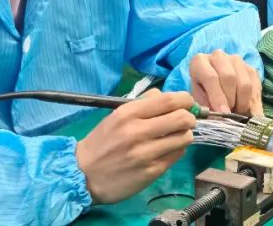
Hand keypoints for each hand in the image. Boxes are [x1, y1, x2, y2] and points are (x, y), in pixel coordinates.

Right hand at [75, 89, 196, 203]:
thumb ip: (144, 103)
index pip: (169, 100)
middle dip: (190, 117)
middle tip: (186, 120)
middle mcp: (137, 132)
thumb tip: (171, 97)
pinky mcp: (151, 172)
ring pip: (184, 138)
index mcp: (128, 113)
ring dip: (185, 135)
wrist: (82, 175)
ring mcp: (145, 154)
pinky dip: (177, 150)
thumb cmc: (102, 142)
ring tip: (176, 137)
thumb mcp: (117, 115)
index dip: (186, 99)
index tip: (187, 102)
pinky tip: (167, 150)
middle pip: (182, 118)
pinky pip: (177, 155)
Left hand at [189, 50, 262, 115]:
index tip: (223, 114)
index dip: (218, 97)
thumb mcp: (199, 101)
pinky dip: (253, 103)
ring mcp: (236, 60)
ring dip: (243, 103)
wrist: (214, 87)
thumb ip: (206, 108)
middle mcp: (219, 56)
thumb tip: (218, 121)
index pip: (211, 77)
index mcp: (200, 61)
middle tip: (230, 116)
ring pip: (245, 83)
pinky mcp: (250, 68)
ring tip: (237, 114)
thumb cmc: (203, 95)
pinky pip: (255, 87)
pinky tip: (246, 111)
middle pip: (230, 78)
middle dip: (231, 100)